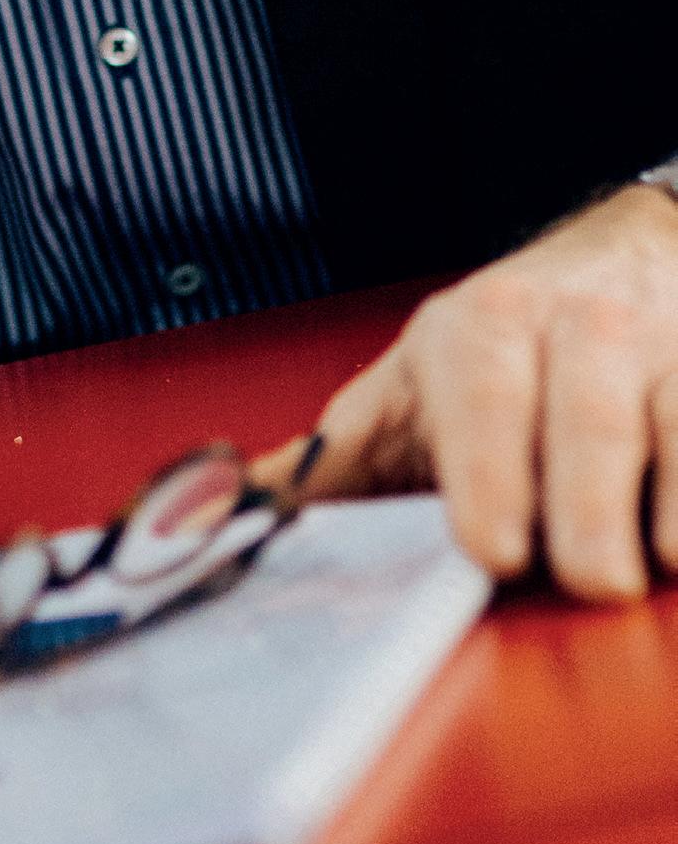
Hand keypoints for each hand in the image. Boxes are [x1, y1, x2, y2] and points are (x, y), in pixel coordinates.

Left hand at [255, 191, 677, 599]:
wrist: (621, 262)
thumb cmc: (498, 361)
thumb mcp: (407, 396)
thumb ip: (326, 467)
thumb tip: (211, 520)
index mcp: (475, 330)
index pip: (480, 391)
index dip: (487, 472)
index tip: (490, 549)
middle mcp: (571, 327)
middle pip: (585, 417)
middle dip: (583, 507)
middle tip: (584, 582)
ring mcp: (656, 348)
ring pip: (670, 425)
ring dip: (660, 513)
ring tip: (639, 570)